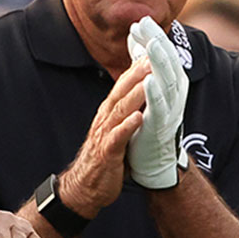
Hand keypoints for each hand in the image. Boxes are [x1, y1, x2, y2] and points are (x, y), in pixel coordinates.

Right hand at [59, 57, 149, 216]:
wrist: (86, 187)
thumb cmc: (106, 157)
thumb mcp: (117, 129)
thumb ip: (126, 111)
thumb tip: (141, 93)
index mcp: (109, 112)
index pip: (123, 85)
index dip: (136, 67)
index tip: (152, 50)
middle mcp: (105, 119)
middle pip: (121, 91)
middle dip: (137, 73)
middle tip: (153, 55)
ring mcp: (104, 135)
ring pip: (120, 110)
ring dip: (135, 95)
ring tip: (149, 80)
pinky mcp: (106, 153)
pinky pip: (117, 137)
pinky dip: (128, 127)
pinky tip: (139, 118)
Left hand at [125, 17, 188, 189]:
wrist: (154, 159)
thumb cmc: (150, 120)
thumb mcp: (147, 86)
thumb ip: (141, 61)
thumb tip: (135, 34)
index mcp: (172, 82)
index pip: (163, 53)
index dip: (153, 36)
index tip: (140, 20)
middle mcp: (176, 92)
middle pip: (168, 61)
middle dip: (157, 41)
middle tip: (146, 22)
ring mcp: (171, 108)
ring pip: (167, 80)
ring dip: (160, 61)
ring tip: (151, 44)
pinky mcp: (162, 125)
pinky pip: (160, 106)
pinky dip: (155, 92)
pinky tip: (149, 80)